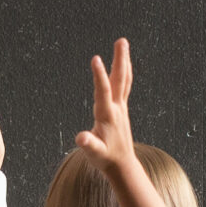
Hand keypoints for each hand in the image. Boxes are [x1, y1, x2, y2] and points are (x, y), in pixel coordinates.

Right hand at [73, 38, 138, 171]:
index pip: (103, 92)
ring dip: (123, 61)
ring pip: (124, 80)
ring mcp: (121, 108)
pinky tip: (122, 65)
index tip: (95, 58)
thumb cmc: (106, 158)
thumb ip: (89, 144)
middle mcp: (117, 108)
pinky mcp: (122, 109)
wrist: (122, 165)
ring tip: (123, 44)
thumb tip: (81, 138)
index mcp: (107, 116)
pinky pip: (124, 86)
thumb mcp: (94, 153)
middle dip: (120, 60)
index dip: (99, 76)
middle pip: (119, 80)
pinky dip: (124, 72)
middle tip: (122, 41)